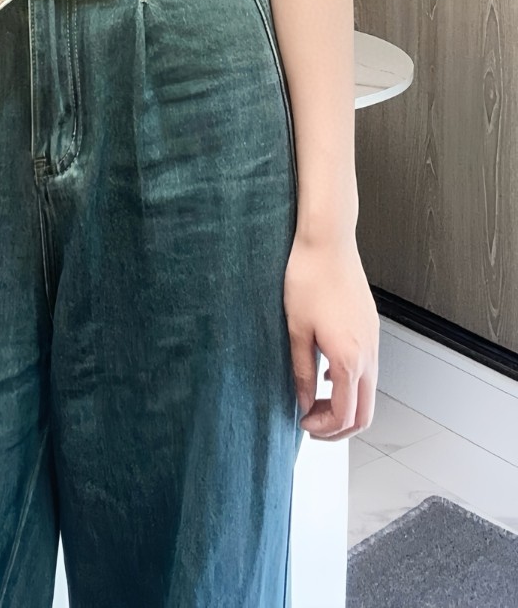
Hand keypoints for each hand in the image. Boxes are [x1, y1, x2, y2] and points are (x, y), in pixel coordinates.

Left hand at [284, 230, 379, 440]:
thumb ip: (302, 371)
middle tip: (312, 425)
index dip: (323, 428)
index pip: (345, 415)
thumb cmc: (309, 278)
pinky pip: (368, 368)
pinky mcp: (371, 327)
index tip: (302, 424)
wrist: (328, 241)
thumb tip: (303, 401)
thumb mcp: (296, 330)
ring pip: (369, 391)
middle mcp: (369, 354)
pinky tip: (326, 372)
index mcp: (350, 359)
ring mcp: (374, 340)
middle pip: (365, 412)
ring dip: (346, 404)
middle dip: (339, 427)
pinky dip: (351, 382)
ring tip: (315, 400)